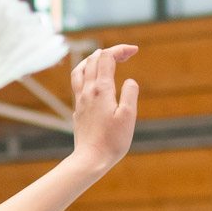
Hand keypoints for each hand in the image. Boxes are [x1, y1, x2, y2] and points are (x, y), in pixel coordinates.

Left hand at [70, 45, 138, 174]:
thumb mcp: (128, 116)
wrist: (89, 160)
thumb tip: (130, 81)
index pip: (106, 57)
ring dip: (91, 59)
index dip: (120, 49)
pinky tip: (94, 82)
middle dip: (110, 52)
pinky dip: (86, 75)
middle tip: (126, 54)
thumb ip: (130, 94)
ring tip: (103, 58)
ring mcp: (80, 102)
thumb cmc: (111, 141)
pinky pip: (77, 85)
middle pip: (93, 59)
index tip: (134, 51)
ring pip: (79, 70)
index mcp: (101, 90)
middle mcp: (87, 92)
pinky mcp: (77, 111)